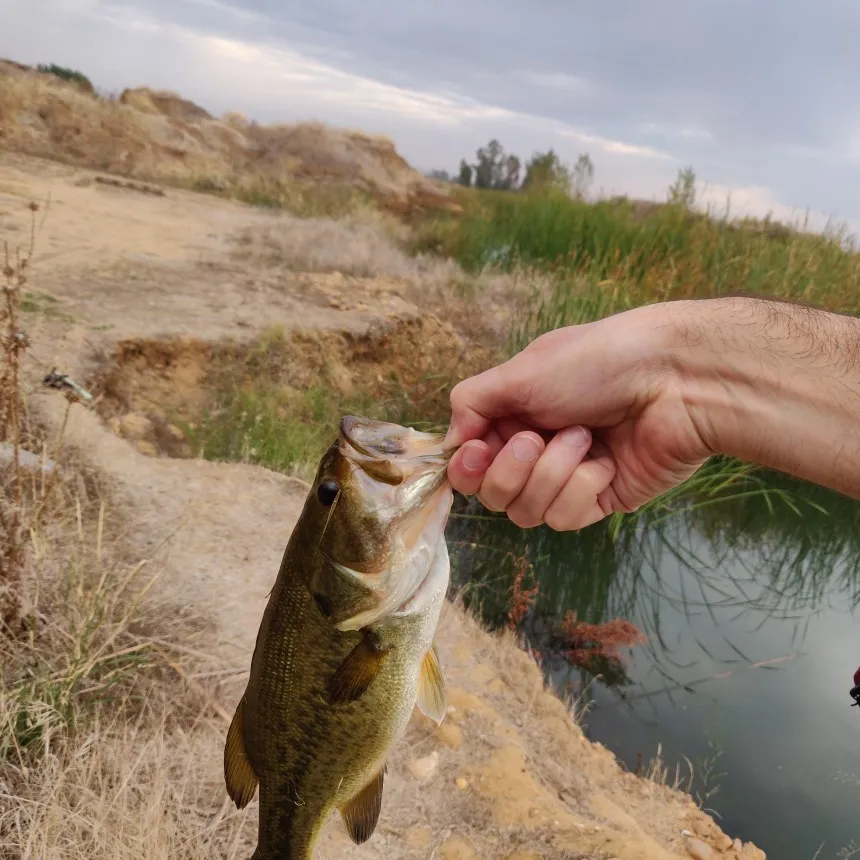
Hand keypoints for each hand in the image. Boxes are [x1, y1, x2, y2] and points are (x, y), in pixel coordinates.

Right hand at [445, 301, 713, 530]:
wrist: (675, 380)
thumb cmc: (596, 362)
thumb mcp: (523, 370)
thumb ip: (472, 403)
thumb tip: (449, 442)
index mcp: (514, 413)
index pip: (470, 461)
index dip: (467, 466)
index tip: (475, 452)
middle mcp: (535, 448)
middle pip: (493, 494)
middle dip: (511, 469)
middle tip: (537, 437)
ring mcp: (567, 477)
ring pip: (527, 511)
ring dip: (552, 473)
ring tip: (586, 437)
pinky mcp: (599, 500)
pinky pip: (565, 516)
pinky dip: (582, 487)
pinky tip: (607, 462)